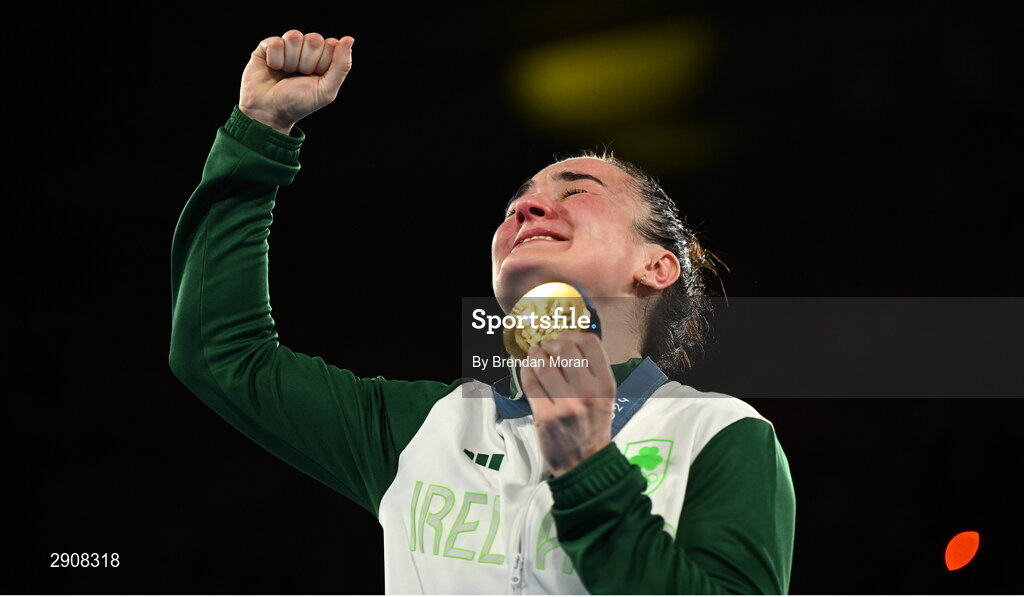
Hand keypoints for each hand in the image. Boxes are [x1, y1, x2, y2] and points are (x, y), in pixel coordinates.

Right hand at [239, 30, 354, 134]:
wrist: (270, 112)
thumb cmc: (299, 103)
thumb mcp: (326, 90)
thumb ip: (341, 66)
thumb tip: (349, 39)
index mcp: (323, 58)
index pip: (332, 44)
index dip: (323, 62)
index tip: (316, 77)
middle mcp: (306, 50)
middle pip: (314, 39)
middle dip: (307, 62)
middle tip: (299, 76)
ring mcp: (287, 46)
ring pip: (294, 37)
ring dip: (290, 61)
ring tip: (286, 73)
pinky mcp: (267, 46)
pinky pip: (276, 42)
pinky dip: (275, 60)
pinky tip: (273, 69)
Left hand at [520, 331, 616, 476]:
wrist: (585, 464)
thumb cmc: (592, 428)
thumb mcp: (604, 398)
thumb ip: (591, 372)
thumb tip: (567, 342)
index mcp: (605, 385)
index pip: (590, 343)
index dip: (572, 333)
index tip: (563, 336)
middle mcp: (588, 393)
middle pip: (565, 348)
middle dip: (550, 342)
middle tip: (545, 345)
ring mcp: (567, 405)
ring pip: (544, 364)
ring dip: (535, 354)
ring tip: (534, 355)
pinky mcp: (546, 416)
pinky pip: (530, 384)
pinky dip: (526, 371)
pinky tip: (528, 369)